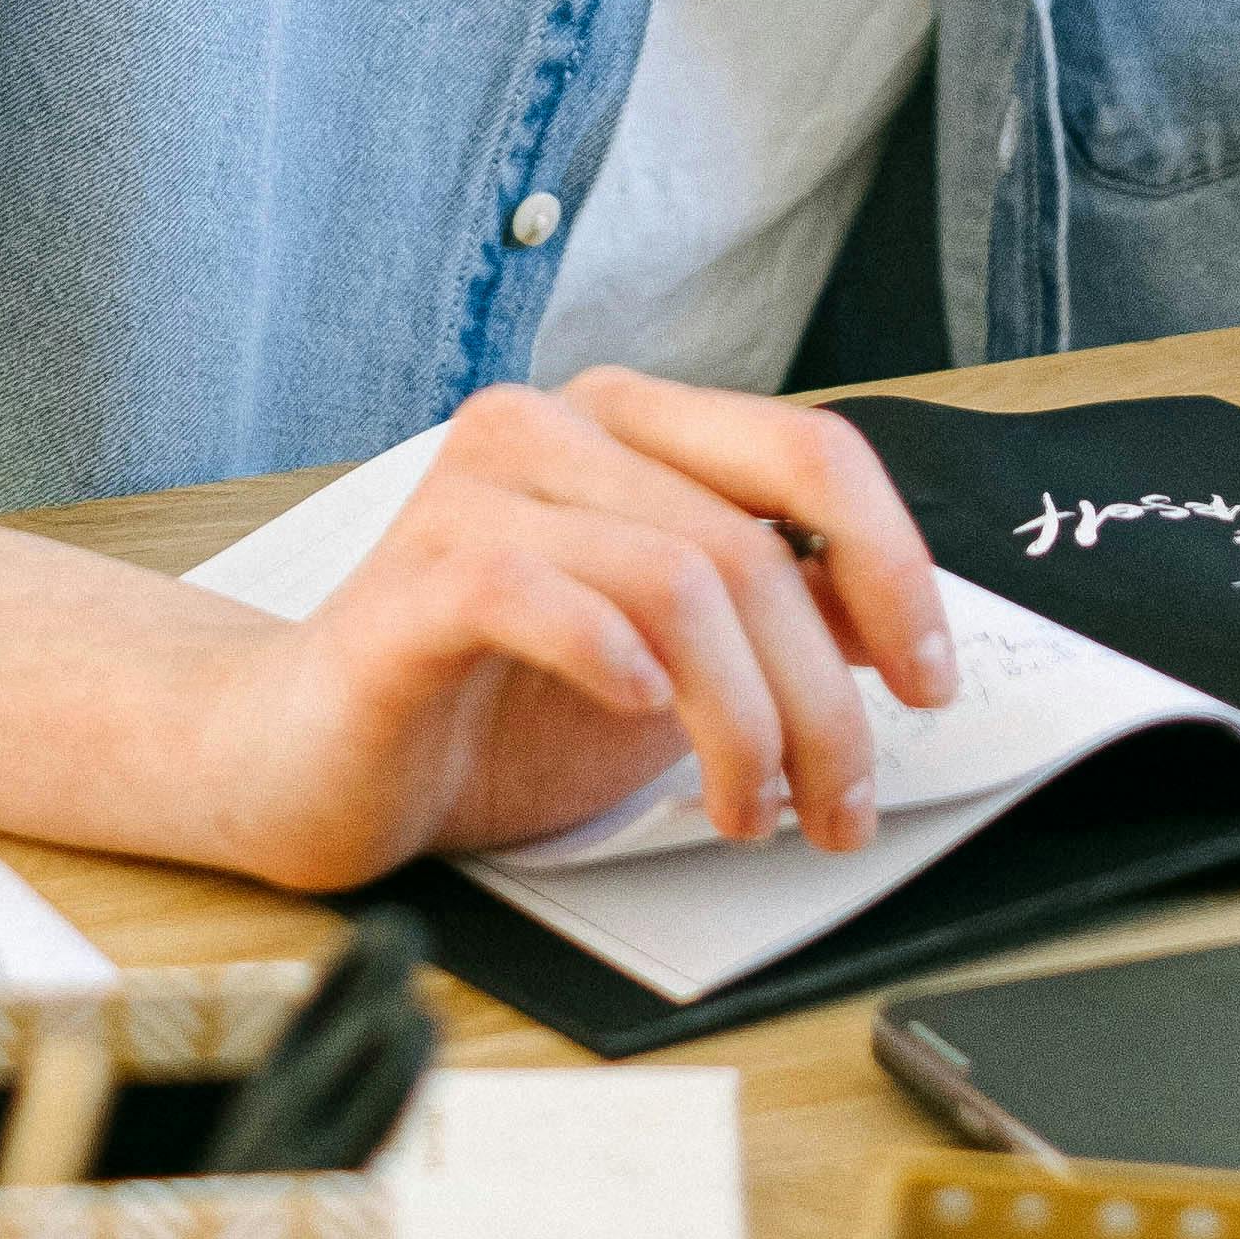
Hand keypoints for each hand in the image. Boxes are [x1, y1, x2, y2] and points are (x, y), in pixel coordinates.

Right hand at [192, 370, 960, 898]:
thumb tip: (898, 626)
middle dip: (826, 698)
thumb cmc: (485, 711)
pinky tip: (637, 722)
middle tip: (841, 805)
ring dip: (743, 723)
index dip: (896, 567)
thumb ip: (771, 621)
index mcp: (626, 427)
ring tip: (745, 812)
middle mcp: (552, 429)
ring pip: (677, 577)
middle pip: (753, 541)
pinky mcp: (413, 580)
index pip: (808, 453)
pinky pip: (542, 596)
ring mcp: (474, 492)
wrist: (308, 763)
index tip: (931, 682)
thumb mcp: (669, 668)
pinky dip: (614, 663)